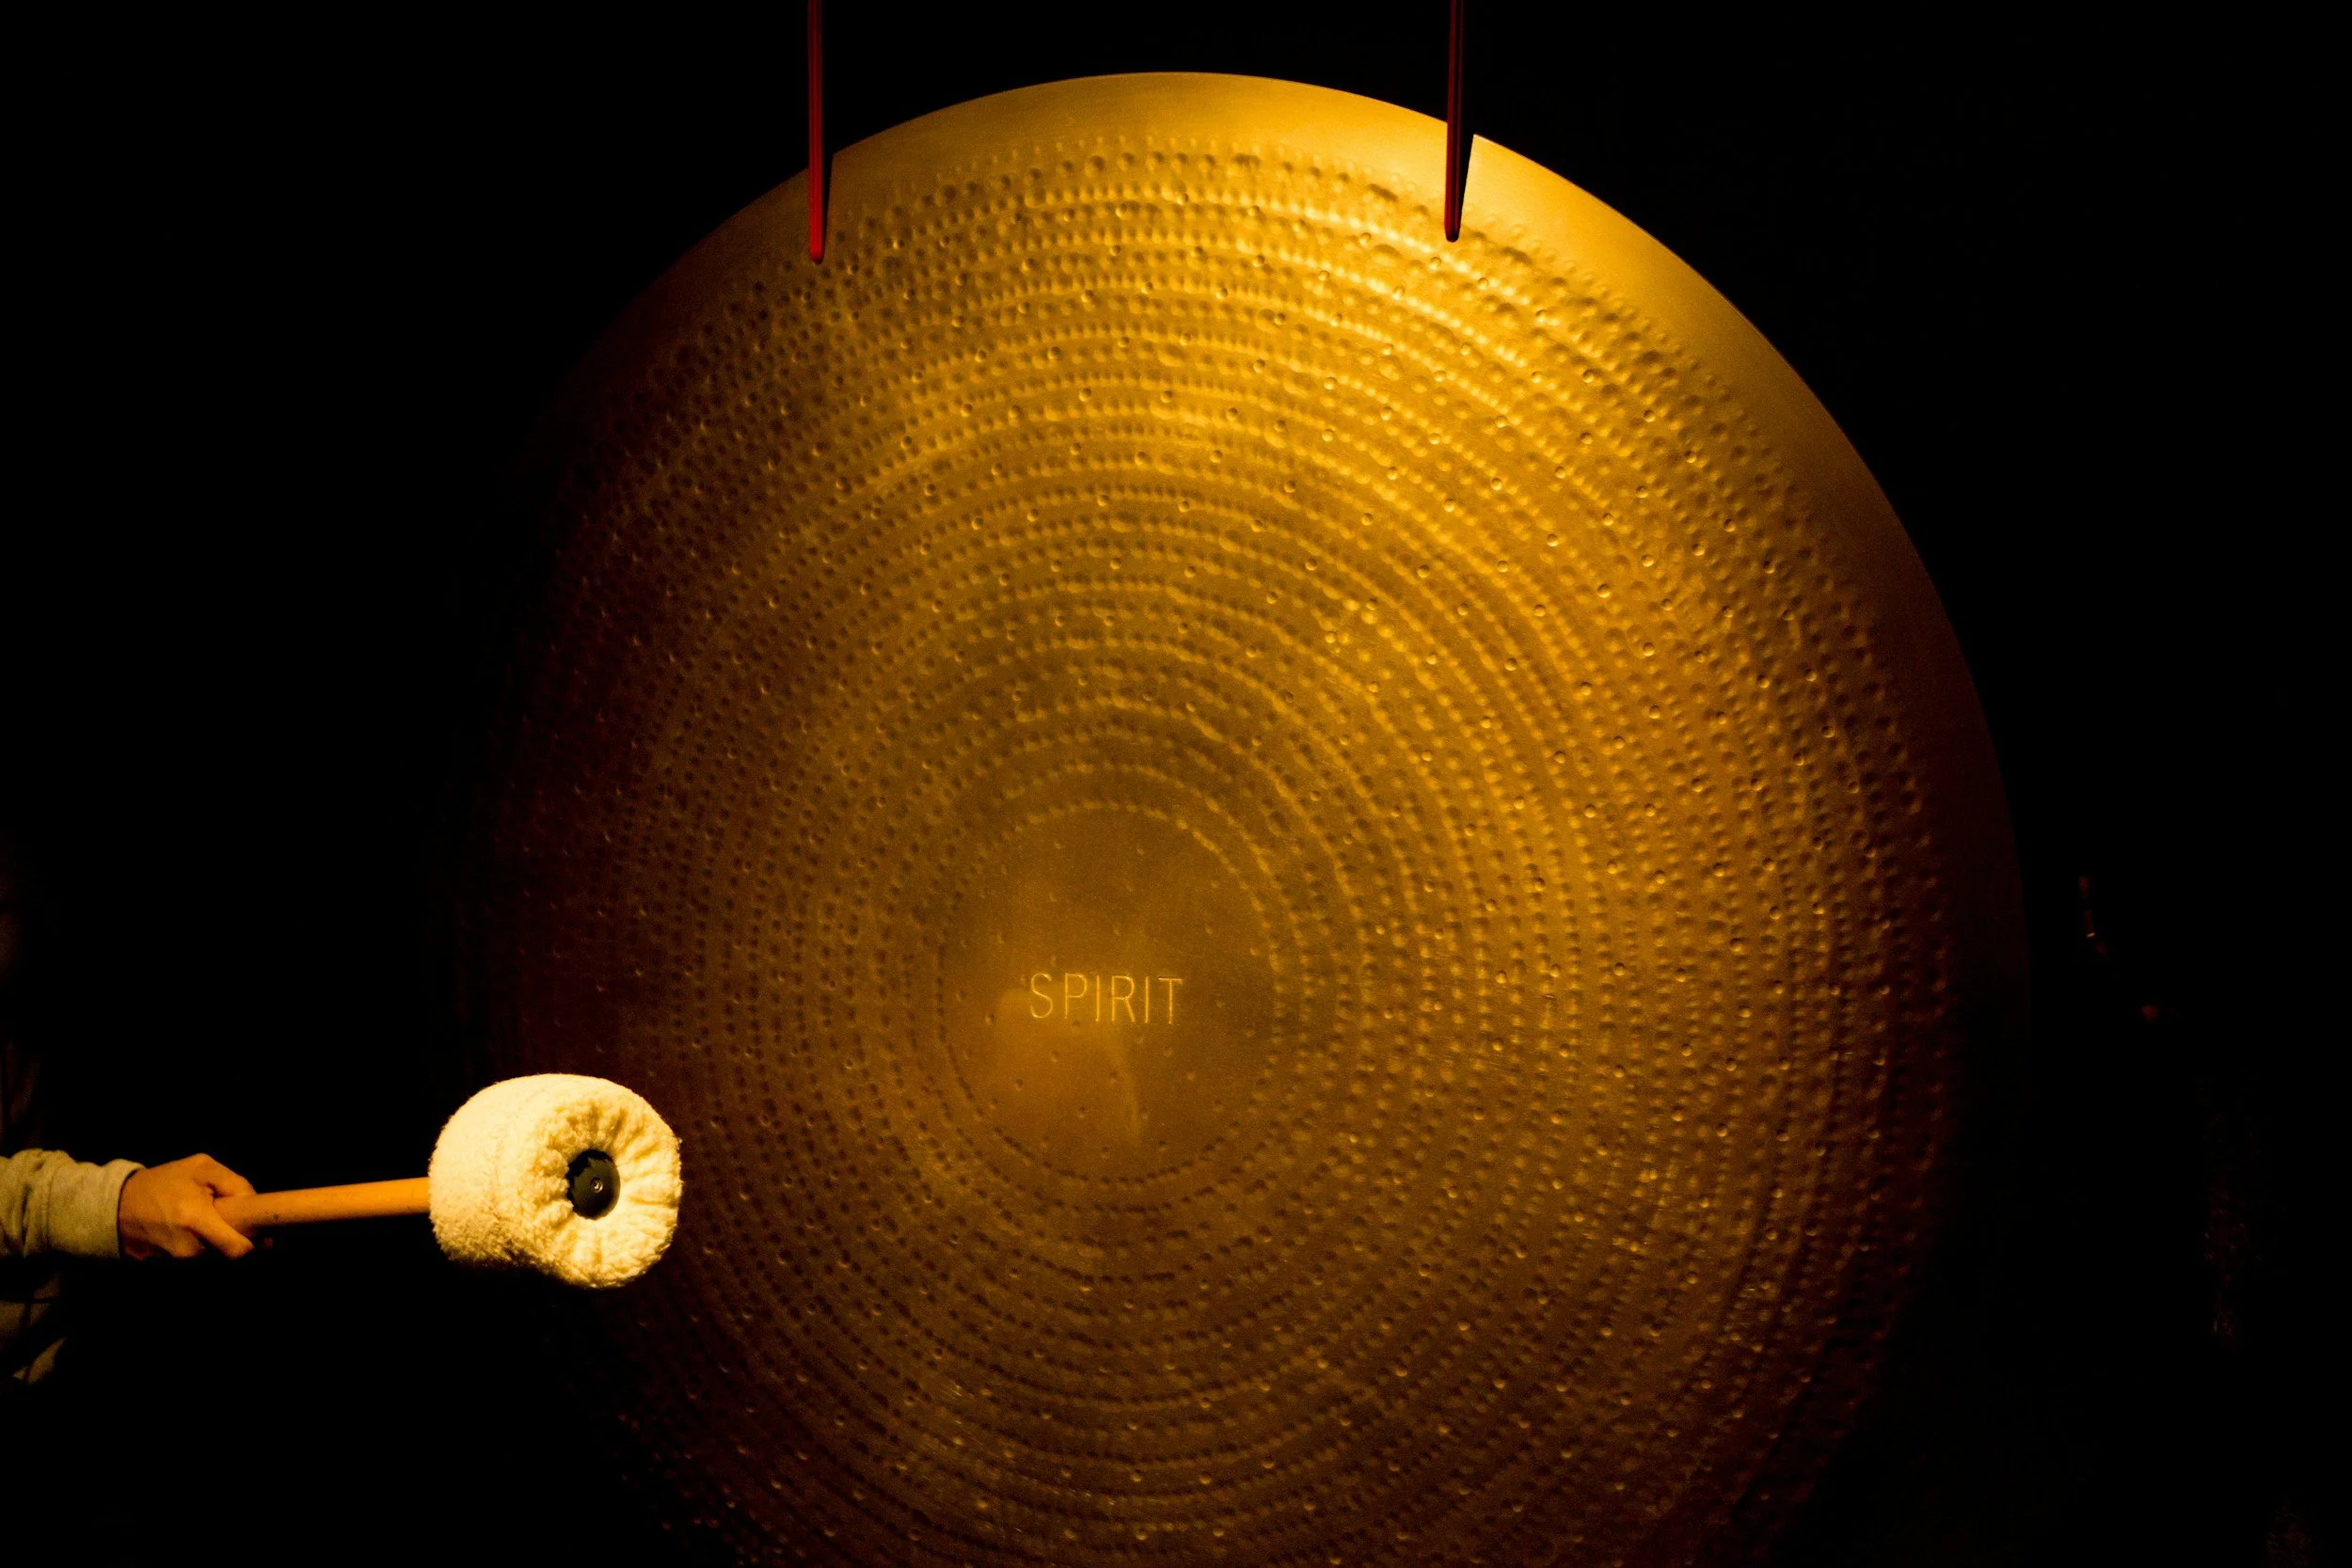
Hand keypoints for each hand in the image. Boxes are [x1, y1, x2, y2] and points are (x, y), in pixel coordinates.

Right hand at [118, 1154, 256, 1259]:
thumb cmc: (161, 1183)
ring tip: (205, 1225)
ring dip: (214, 1245)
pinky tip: (189, 1234)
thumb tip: (255, 1204)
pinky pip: (191, 1263)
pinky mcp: (161, 1268)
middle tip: (233, 1225)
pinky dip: (197, 1250)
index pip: (238, 1250)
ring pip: (210, 1259)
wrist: (112, 1205)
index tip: (261, 1236)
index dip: (254, 1245)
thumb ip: (234, 1183)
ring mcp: (172, 1262)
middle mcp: (186, 1248)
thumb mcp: (200, 1168)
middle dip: (234, 1241)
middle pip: (226, 1256)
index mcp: (196, 1221)